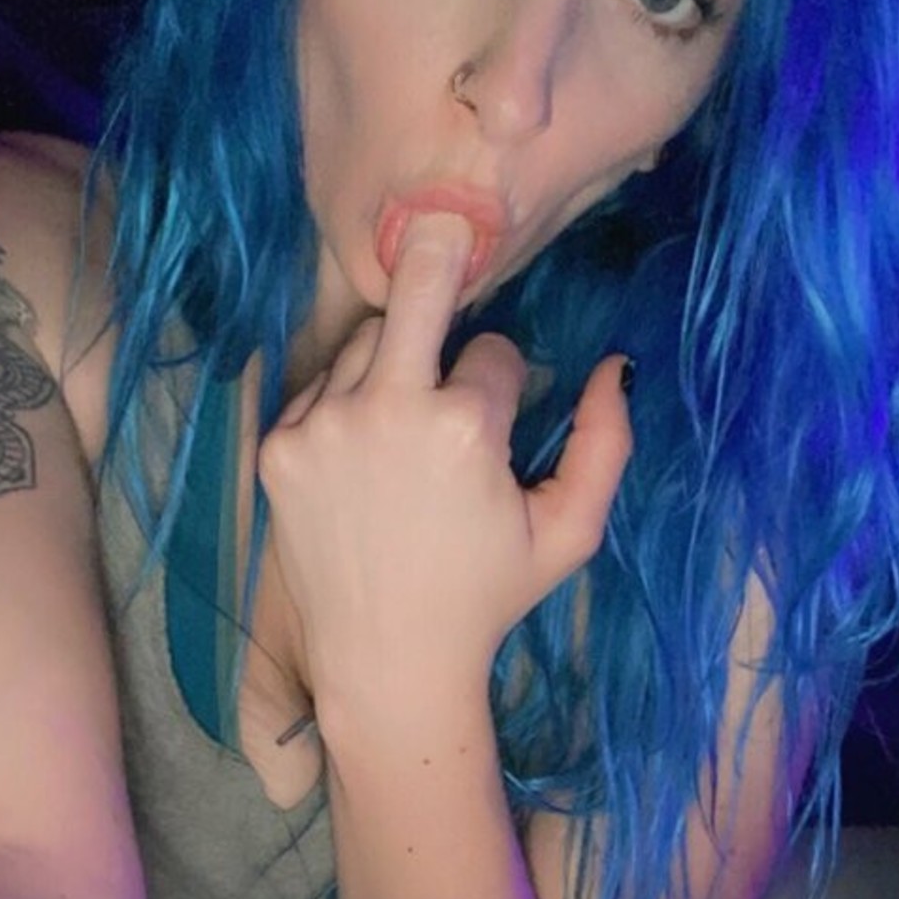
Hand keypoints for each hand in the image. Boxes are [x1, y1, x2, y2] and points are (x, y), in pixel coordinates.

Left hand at [256, 214, 632, 712]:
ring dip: (395, 363)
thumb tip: (618, 365)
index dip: (507, 385)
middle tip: (446, 237)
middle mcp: (385, 410)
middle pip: (419, 288)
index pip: (496, 354)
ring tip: (408, 426)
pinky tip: (365, 453)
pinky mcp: (280, 447)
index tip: (501, 430)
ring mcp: (322, 425)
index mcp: (462, 427)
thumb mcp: (569, 532)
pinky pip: (321, 388)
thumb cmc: (487, 597)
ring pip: (367, 342)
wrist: (387, 661)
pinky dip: (346, 403)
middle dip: (440, 261)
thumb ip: (607, 444)